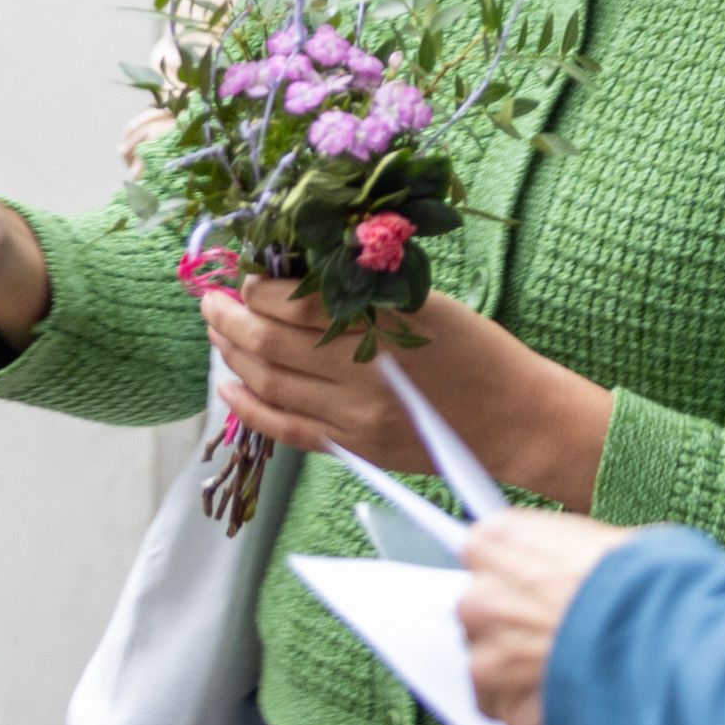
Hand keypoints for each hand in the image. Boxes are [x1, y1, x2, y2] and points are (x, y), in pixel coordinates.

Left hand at [203, 285, 616, 509]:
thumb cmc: (478, 350)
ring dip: (232, 355)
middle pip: (272, 343)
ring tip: (215, 332)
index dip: (259, 289)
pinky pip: (286, 430)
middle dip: (228, 317)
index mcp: (387, 326)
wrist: (516, 419)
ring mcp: (357, 418)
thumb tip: (298, 274)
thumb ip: (365, 292)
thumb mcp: (427, 302)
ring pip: (270, 384)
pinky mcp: (355, 450)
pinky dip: (248, 408)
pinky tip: (225, 388)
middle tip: (209, 297)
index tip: (245, 274)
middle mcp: (365, 374)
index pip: (300, 304)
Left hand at [458, 511, 634, 724]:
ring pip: (495, 673)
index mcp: (496, 543)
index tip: (541, 592)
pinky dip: (542, 713)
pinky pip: (517, 715)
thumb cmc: (644, 584)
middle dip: (519, 630)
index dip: (522, 580)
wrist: (664, 641)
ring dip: (524, 675)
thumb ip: (559, 555)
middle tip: (565, 634)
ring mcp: (488, 659)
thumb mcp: (600, 540)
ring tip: (577, 670)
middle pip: (486, 618)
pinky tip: (580, 697)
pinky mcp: (508, 711)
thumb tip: (567, 568)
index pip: (487, 559)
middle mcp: (480, 598)